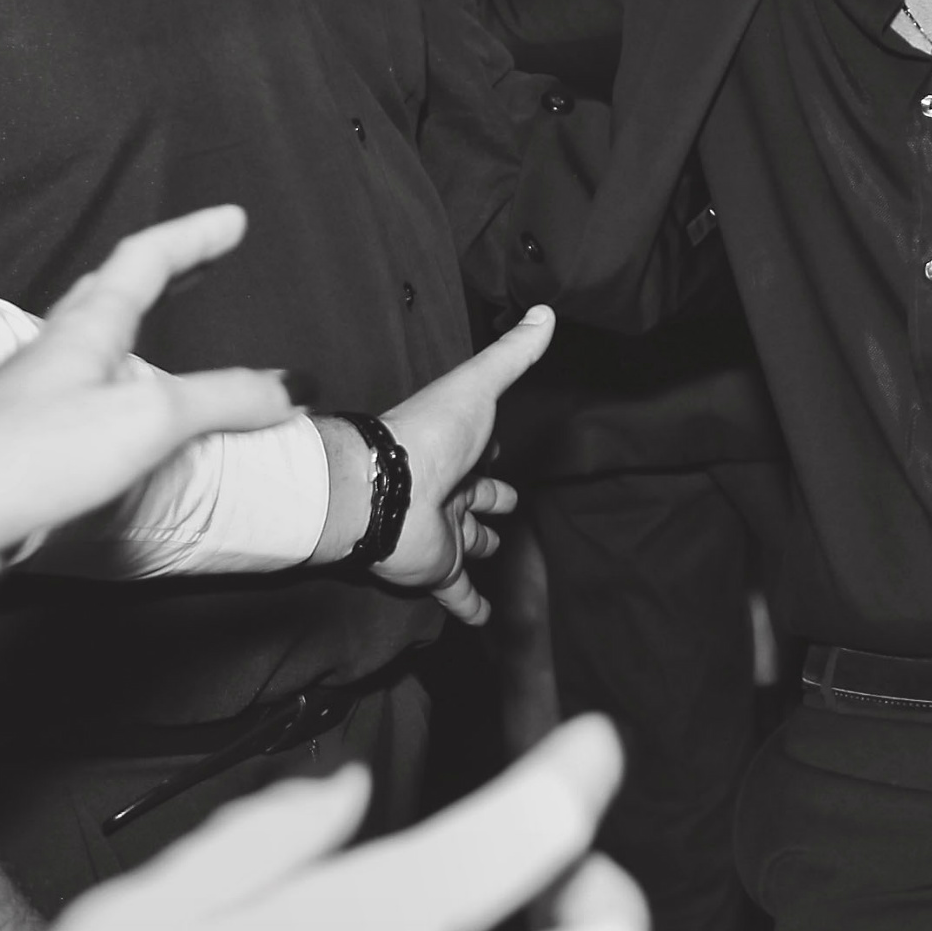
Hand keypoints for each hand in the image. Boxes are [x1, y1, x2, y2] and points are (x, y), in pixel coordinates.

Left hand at [0, 207, 291, 625]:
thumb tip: (294, 388)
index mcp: (85, 330)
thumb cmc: (30, 456)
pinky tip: (134, 422)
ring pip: (99, 349)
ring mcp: (37, 402)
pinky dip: (128, 393)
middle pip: (113, 293)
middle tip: (207, 255)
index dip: (192, 237)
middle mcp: (58, 355)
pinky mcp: (30, 451)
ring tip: (176, 328)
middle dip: (165, 269)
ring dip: (142, 328)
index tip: (234, 218)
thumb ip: (224, 400)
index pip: (144, 261)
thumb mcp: (147, 420)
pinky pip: (93, 405)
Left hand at [359, 307, 553, 618]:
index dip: (492, 447)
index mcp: (457, 448)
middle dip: (491, 498)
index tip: (502, 447)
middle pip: (476, 496)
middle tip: (508, 503)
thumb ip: (513, 353)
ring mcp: (442, 531)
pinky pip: (458, 593)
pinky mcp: (437, 568)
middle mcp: (449, 489)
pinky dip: (472, 606)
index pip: (481, 448)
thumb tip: (547, 312)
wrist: (384, 485)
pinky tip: (486, 618)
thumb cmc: (430, 431)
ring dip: (480, 546)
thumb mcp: (479, 384)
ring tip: (495, 550)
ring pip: (467, 541)